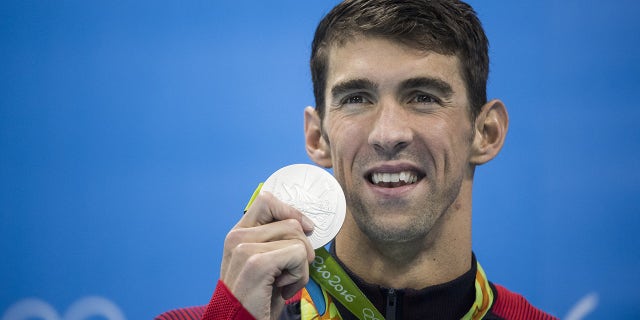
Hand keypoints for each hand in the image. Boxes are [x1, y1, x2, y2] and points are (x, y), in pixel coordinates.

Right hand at [220, 191, 314, 319]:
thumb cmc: (257, 299)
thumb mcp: (264, 263)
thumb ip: (275, 240)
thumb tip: (305, 224)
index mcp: (238, 234)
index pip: (267, 200)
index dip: (292, 212)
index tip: (304, 229)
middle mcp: (237, 237)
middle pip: (291, 223)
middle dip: (301, 250)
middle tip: (286, 274)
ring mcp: (244, 249)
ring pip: (298, 240)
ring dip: (300, 267)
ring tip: (282, 284)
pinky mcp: (257, 263)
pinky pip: (299, 255)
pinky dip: (300, 276)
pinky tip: (282, 289)